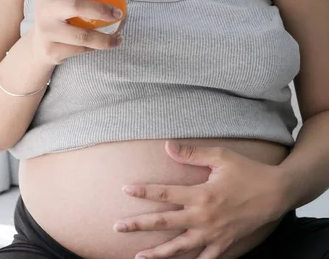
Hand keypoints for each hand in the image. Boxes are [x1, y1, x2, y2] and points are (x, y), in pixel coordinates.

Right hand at [30, 0, 127, 66]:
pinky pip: (80, 49)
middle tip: (118, 13)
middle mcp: (44, 10)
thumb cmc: (60, 14)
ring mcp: (47, 32)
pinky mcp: (52, 50)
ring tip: (118, 37)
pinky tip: (105, 44)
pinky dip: (96, 47)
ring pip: (81, 35)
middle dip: (101, 10)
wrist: (39, 45)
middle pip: (75, 7)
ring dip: (104, 38)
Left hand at [114, 141, 285, 258]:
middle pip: (165, 223)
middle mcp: (203, 217)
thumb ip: (192, 153)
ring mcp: (213, 235)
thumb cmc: (247, 171)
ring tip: (138, 256)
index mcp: (201, 194)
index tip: (125, 190)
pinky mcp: (224, 245)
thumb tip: (167, 146)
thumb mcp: (220, 156)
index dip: (144, 192)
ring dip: (158, 253)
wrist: (275, 193)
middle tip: (118, 227)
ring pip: (180, 248)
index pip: (165, 194)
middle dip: (139, 225)